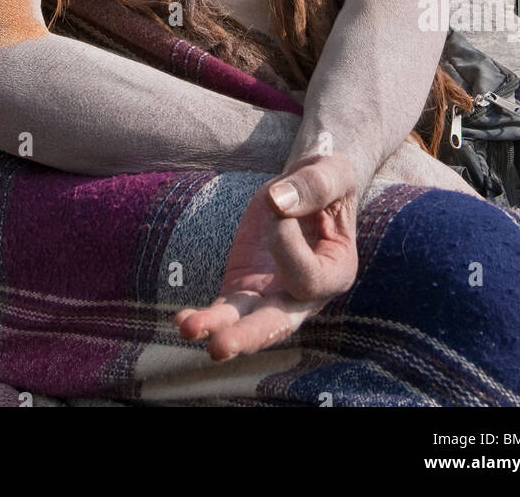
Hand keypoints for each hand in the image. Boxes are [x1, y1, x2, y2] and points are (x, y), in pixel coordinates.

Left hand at [173, 151, 358, 360]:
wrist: (305, 187)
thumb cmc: (327, 181)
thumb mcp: (333, 172)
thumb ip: (314, 185)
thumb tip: (279, 201)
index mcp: (337, 272)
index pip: (306, 275)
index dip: (286, 242)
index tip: (276, 202)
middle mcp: (306, 297)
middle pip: (277, 324)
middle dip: (248, 335)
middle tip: (221, 346)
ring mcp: (272, 296)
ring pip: (245, 323)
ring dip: (218, 328)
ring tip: (189, 329)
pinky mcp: (244, 288)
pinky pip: (225, 310)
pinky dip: (203, 316)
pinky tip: (182, 320)